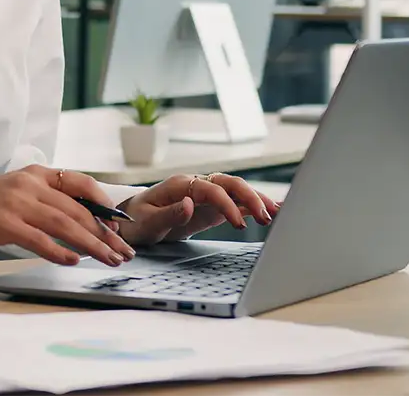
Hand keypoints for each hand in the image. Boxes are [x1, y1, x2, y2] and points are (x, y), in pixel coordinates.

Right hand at [0, 165, 135, 266]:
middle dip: (104, 233)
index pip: (81, 182)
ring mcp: (17, 202)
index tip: (119, 225)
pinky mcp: (4, 223)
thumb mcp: (25, 191)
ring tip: (107, 259)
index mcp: (38, 173)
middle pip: (77, 209)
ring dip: (90, 244)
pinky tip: (73, 260)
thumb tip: (91, 221)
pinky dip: (58, 251)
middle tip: (122, 251)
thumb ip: (52, 199)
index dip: (104, 203)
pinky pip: (39, 239)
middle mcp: (30, 184)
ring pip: (64, 224)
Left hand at [116, 173, 279, 246]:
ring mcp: (205, 196)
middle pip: (230, 184)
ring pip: (237, 191)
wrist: (130, 224)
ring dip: (257, 200)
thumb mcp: (147, 221)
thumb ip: (169, 213)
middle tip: (266, 217)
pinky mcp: (210, 208)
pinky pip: (235, 204)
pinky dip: (253, 207)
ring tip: (278, 212)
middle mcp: (197, 186)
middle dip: (250, 197)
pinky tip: (271, 211)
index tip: (237, 223)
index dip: (226, 204)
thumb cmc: (136, 221)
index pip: (212, 189)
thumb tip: (190, 204)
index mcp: (181, 185)